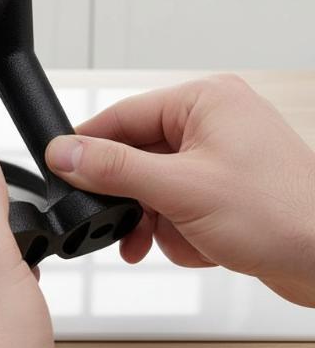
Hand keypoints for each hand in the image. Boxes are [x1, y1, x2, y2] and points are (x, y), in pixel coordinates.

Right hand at [46, 74, 314, 306]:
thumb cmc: (285, 215)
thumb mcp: (181, 190)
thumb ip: (114, 169)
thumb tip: (64, 152)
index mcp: (204, 101)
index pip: (124, 115)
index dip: (90, 145)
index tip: (62, 166)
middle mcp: (212, 123)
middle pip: (139, 154)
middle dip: (134, 197)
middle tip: (120, 223)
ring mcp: (221, 157)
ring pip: (156, 184)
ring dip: (158, 219)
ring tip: (174, 240)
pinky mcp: (226, 188)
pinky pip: (179, 203)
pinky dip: (180, 229)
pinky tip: (199, 246)